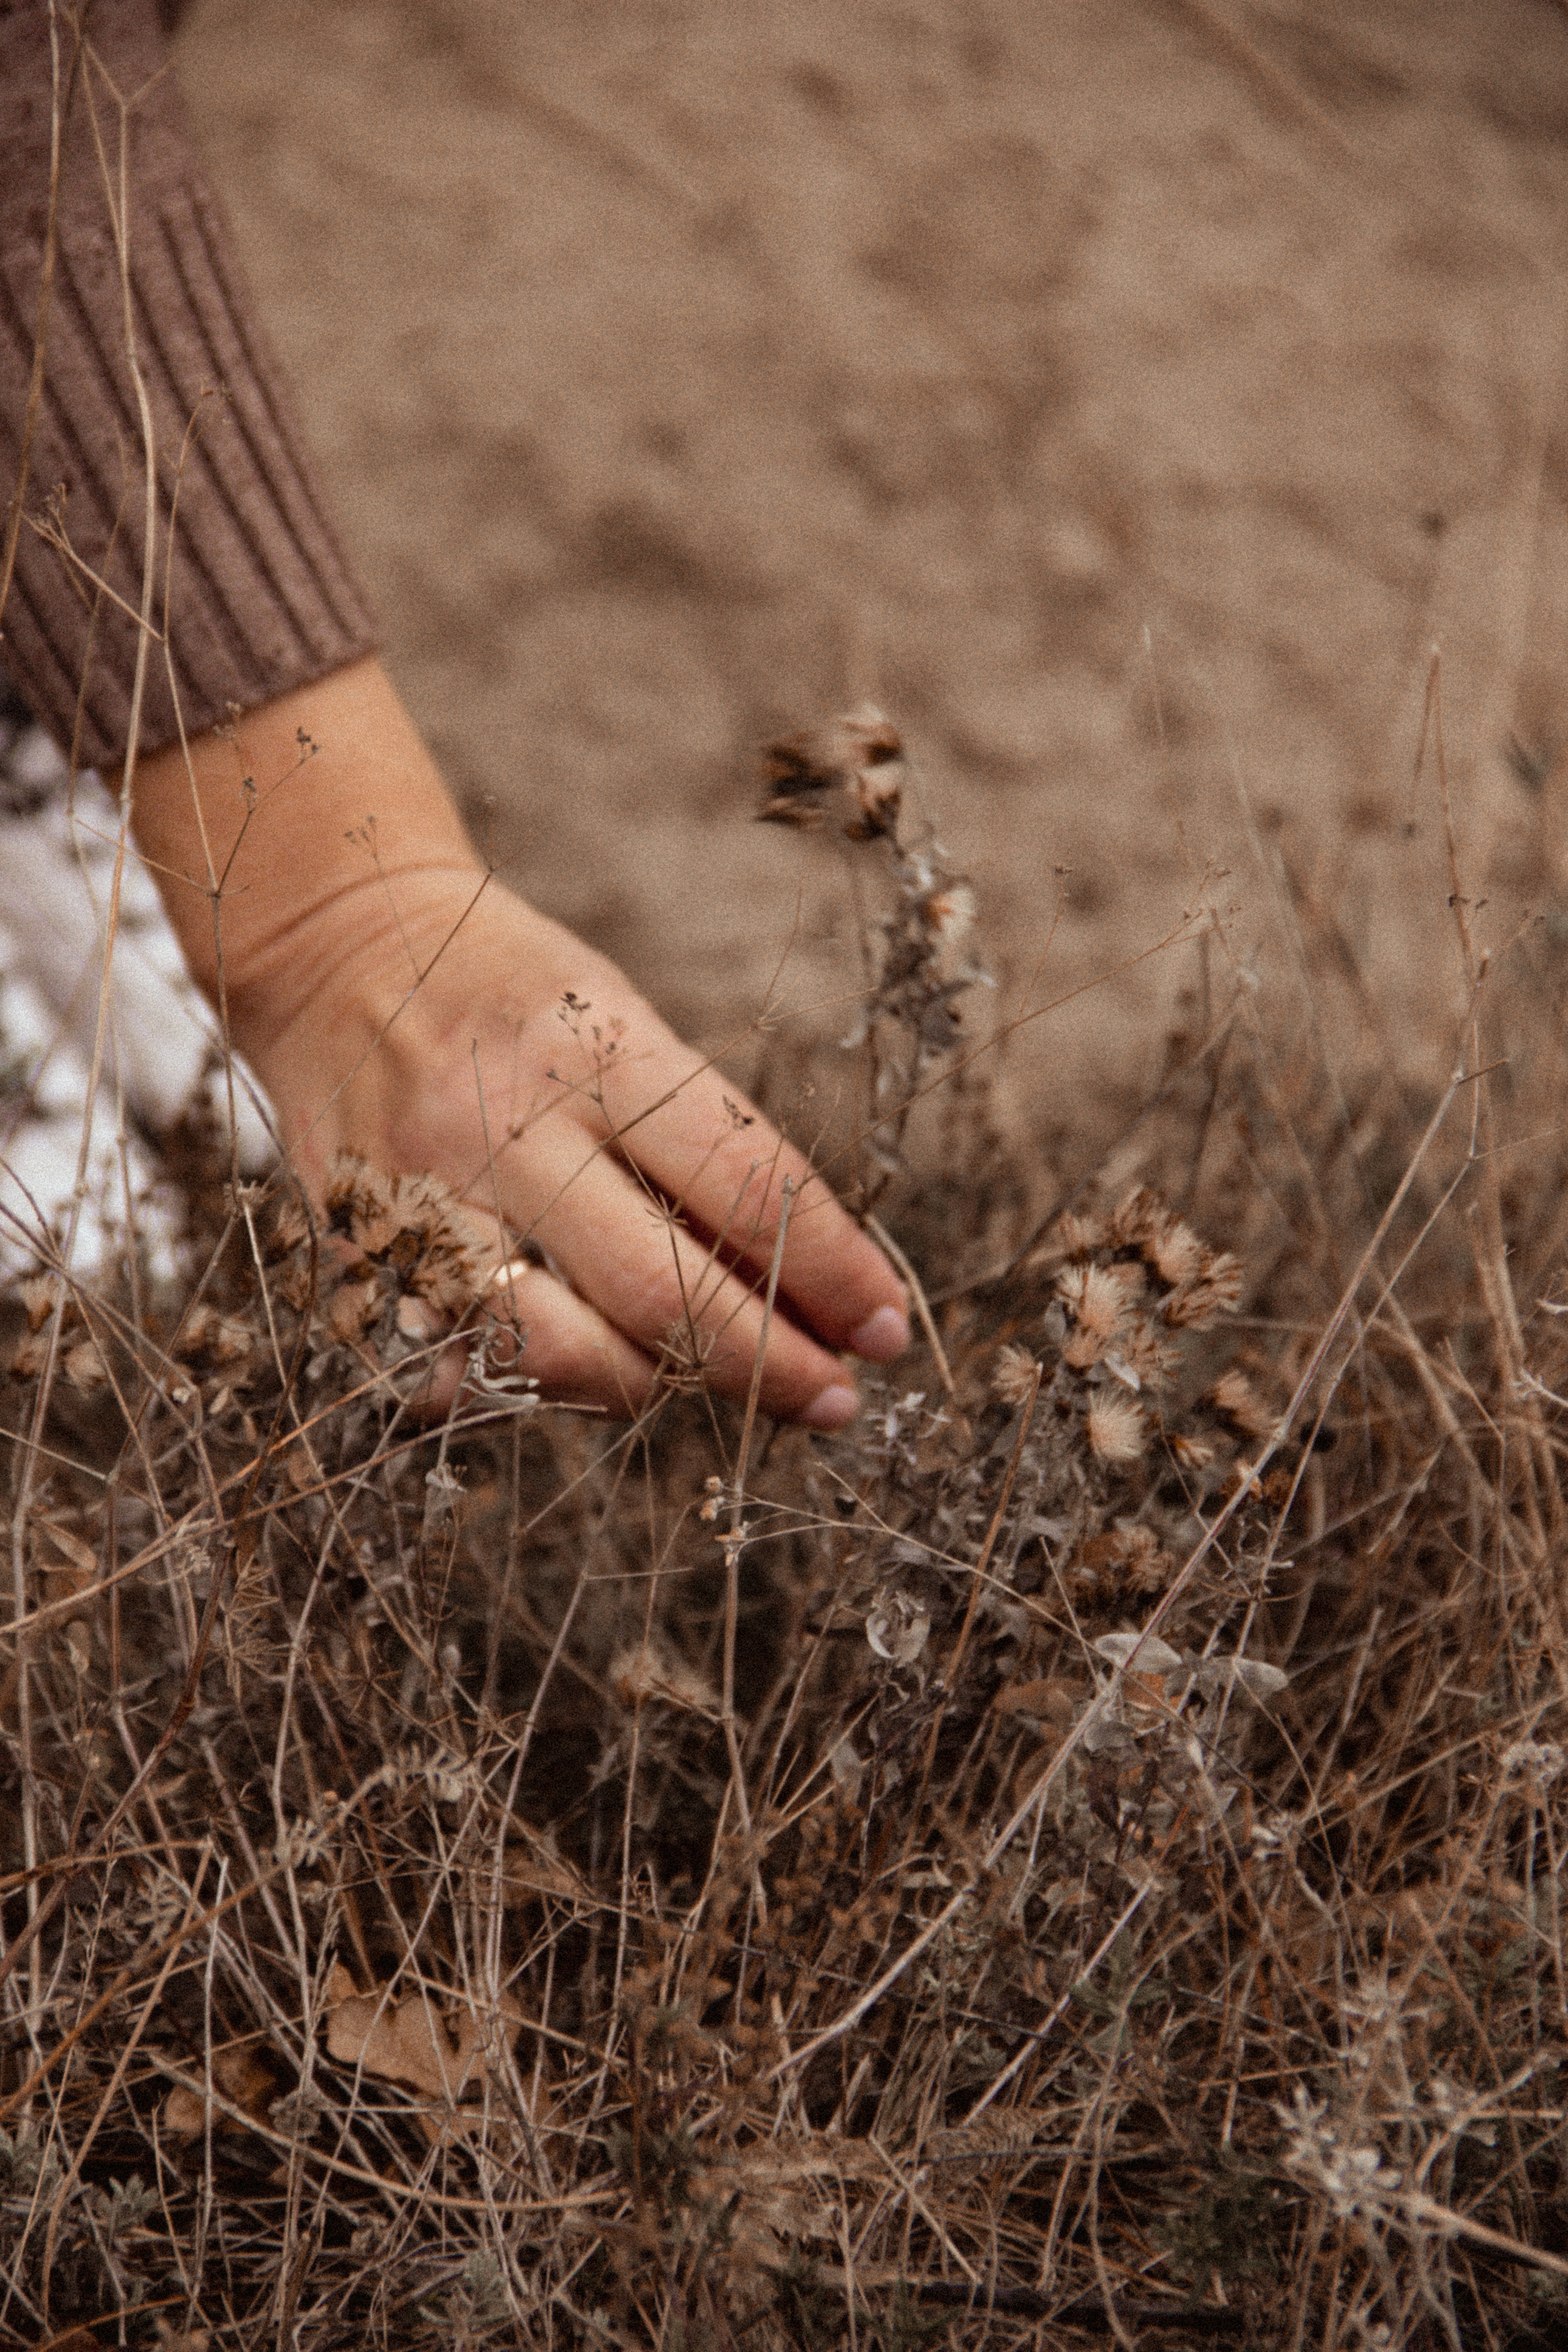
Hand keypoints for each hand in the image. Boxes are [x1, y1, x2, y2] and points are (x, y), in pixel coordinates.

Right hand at [125, 660, 909, 1421]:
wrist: (337, 948)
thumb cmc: (515, 994)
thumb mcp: (624, 1029)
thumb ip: (703, 1150)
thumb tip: (813, 1286)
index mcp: (591, 1048)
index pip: (745, 1182)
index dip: (835, 1271)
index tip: (887, 1327)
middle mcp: (501, 1124)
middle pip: (662, 1293)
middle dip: (770, 1365)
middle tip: (832, 1397)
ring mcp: (420, 1198)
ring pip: (561, 1354)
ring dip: (657, 1389)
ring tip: (698, 1375)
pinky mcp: (358, 1255)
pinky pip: (462, 1375)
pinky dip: (535, 1390)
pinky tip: (577, 1362)